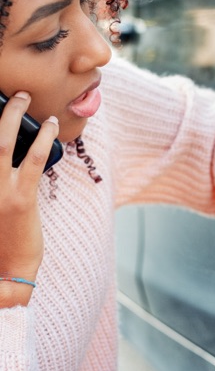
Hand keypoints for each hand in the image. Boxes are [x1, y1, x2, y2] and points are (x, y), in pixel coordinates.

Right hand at [0, 92, 58, 305]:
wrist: (8, 275)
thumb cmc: (1, 242)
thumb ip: (0, 180)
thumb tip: (11, 156)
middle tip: (12, 95)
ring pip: (3, 142)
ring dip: (14, 116)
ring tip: (24, 99)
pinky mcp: (21, 199)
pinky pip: (32, 160)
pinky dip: (44, 139)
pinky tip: (53, 126)